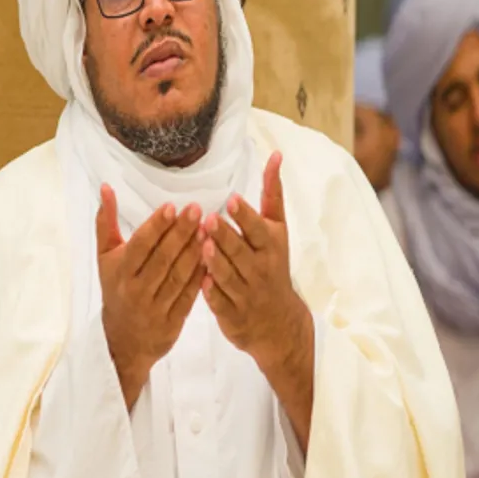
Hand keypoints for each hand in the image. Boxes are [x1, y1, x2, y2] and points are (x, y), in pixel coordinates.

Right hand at [97, 185, 204, 409]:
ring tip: (209, 229)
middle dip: (180, 233)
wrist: (122, 340)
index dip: (156, 226)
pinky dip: (201, 276)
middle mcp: (136, 289)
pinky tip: (214, 256)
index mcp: (120, 271)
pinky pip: (190, 295)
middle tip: (197, 210)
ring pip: (178, 276)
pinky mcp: (173, 321)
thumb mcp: (105, 257)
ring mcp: (155, 307)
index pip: (139, 245)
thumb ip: (106, 222)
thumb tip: (106, 187)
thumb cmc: (116, 288)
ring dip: (195, 252)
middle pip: (162, 258)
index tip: (172, 206)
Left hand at [202, 152, 315, 448]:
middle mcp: (261, 269)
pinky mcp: (232, 314)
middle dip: (225, 236)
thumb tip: (275, 154)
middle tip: (207, 220)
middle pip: (240, 251)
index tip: (230, 200)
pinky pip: (219, 302)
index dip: (245, 216)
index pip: (258, 229)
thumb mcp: (278, 230)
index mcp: (271, 245)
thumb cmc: (272, 264)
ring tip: (201, 246)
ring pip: (228, 276)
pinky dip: (211, 293)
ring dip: (215, 262)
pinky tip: (199, 281)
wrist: (279, 322)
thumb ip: (272, 194)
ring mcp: (247, 293)